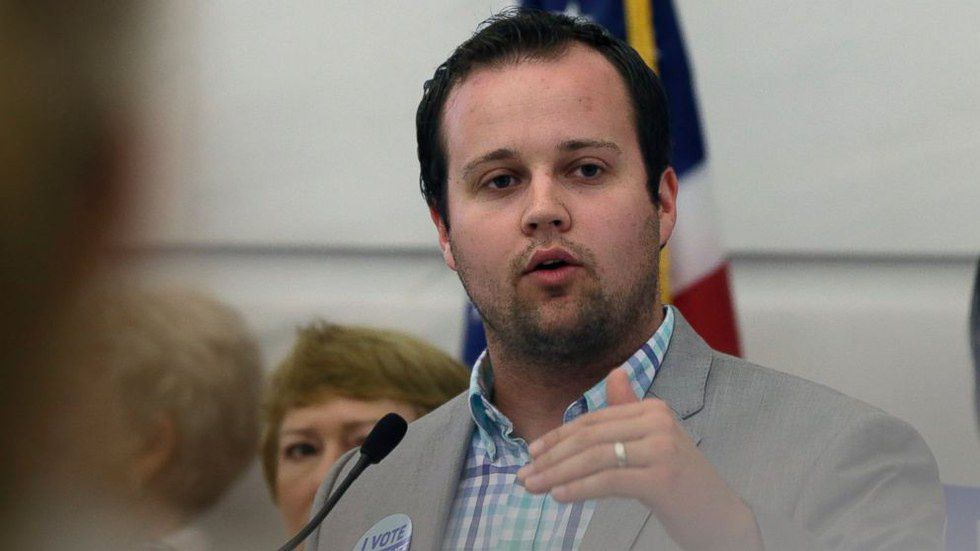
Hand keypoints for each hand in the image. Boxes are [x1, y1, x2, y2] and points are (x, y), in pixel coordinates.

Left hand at [516, 367, 761, 550]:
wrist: (721, 518)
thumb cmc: (681, 482)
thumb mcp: (655, 441)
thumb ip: (631, 409)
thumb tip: (615, 372)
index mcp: (654, 409)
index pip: (594, 420)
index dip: (558, 436)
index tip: (532, 453)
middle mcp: (659, 421)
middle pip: (590, 437)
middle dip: (551, 456)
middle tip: (523, 474)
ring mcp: (662, 448)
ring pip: (594, 458)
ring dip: (556, 474)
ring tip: (532, 487)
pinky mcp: (662, 478)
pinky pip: (609, 480)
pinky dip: (579, 488)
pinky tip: (558, 496)